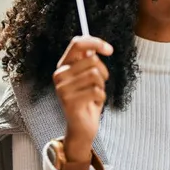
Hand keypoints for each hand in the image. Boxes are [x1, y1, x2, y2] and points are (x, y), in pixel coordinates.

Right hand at [52, 36, 112, 165]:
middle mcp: (59, 74)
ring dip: (102, 86)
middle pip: (92, 59)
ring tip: (96, 94)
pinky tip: (94, 103)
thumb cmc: (88, 99)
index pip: (77, 44)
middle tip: (101, 84)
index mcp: (63, 65)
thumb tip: (95, 47)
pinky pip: (96, 91)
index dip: (95, 42)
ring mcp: (62, 88)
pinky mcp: (69, 101)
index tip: (110, 50)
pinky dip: (101, 97)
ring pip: (95, 75)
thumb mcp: (88, 77)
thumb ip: (89, 61)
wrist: (82, 126)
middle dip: (103, 71)